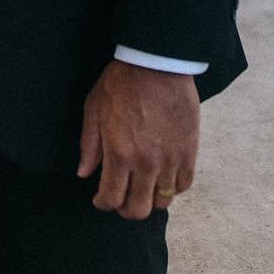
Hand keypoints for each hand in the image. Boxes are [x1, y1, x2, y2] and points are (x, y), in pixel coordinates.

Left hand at [77, 59, 198, 219]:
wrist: (158, 63)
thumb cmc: (121, 82)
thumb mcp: (94, 108)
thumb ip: (89, 145)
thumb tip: (84, 173)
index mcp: (119, 153)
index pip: (111, 198)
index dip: (103, 204)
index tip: (100, 198)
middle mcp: (146, 163)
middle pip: (138, 210)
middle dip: (125, 209)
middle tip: (120, 198)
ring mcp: (170, 160)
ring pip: (162, 202)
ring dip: (149, 199)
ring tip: (142, 187)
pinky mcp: (189, 152)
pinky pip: (183, 186)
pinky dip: (172, 188)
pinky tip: (162, 177)